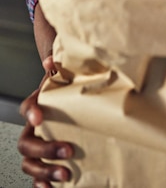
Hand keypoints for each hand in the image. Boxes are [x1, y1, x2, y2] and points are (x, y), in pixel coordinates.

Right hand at [18, 55, 73, 187]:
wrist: (71, 103)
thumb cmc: (67, 92)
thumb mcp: (66, 78)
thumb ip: (60, 68)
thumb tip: (51, 59)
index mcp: (38, 107)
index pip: (27, 108)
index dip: (31, 112)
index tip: (39, 118)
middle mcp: (32, 129)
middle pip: (26, 143)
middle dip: (45, 150)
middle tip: (68, 151)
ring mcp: (36, 147)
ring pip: (29, 163)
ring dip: (44, 171)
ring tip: (65, 174)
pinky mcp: (44, 161)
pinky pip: (36, 176)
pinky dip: (41, 183)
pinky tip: (51, 187)